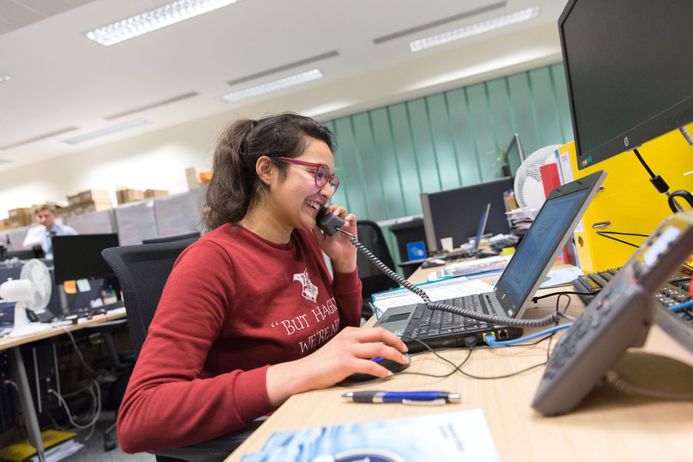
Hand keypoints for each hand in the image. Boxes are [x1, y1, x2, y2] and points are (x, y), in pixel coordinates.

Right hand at [266, 327, 407, 405]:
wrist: (305, 371)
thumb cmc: (322, 362)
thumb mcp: (340, 347)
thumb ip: (356, 346)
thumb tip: (376, 351)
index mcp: (349, 332)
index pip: (376, 330)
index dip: (391, 336)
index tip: (400, 343)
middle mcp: (350, 338)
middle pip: (380, 334)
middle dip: (397, 342)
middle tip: (405, 351)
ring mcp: (348, 349)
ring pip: (379, 348)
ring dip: (394, 356)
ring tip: (402, 362)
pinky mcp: (346, 363)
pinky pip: (370, 365)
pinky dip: (382, 370)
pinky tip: (387, 374)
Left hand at [311, 205, 356, 272]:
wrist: (342, 258)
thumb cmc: (332, 250)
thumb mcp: (321, 241)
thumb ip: (316, 232)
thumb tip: (311, 223)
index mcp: (329, 225)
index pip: (326, 213)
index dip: (325, 210)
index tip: (322, 212)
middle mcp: (337, 222)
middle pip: (334, 208)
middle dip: (332, 208)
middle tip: (330, 212)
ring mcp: (345, 223)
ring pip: (343, 210)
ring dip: (339, 210)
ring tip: (336, 214)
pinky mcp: (352, 226)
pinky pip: (352, 217)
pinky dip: (350, 216)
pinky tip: (346, 221)